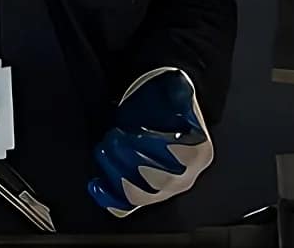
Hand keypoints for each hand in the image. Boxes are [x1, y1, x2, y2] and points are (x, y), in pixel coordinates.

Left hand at [87, 68, 211, 217]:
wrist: (158, 119)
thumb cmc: (165, 106)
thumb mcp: (174, 93)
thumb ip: (179, 92)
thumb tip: (179, 87)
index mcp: (198, 153)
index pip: (180, 157)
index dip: (155, 146)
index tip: (133, 132)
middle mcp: (185, 177)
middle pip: (159, 180)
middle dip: (131, 159)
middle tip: (111, 138)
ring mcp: (163, 192)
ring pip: (140, 194)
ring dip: (117, 174)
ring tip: (101, 151)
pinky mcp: (142, 197)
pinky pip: (125, 207)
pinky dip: (109, 199)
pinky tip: (95, 184)